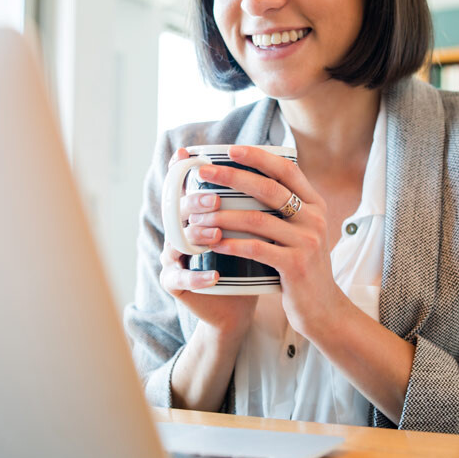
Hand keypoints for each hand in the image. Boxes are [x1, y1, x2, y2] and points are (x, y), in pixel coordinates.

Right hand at [159, 148, 257, 339]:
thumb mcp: (255, 229)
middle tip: (214, 200)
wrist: (239, 303)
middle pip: (177, 210)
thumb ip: (258, 201)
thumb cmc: (249, 260)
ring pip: (176, 242)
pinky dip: (197, 277)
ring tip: (216, 235)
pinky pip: (180, 279)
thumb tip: (285, 162)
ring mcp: (173, 257)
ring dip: (196, 237)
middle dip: (195, 203)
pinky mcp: (173, 283)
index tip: (187, 154)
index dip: (179, 169)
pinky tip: (214, 276)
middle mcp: (179, 231)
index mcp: (195, 214)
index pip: (181, 187)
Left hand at [193, 145, 346, 338]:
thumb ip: (285, 209)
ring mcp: (307, 241)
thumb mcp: (303, 232)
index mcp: (315, 204)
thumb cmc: (303, 267)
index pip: (287, 169)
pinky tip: (213, 243)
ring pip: (257, 220)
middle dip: (232, 177)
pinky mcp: (296, 266)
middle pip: (269, 189)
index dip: (258, 156)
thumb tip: (248, 182)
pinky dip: (232, 244)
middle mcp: (314, 218)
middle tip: (204, 173)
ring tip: (197, 216)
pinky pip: (257, 249)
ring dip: (222, 216)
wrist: (323, 308)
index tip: (230, 149)